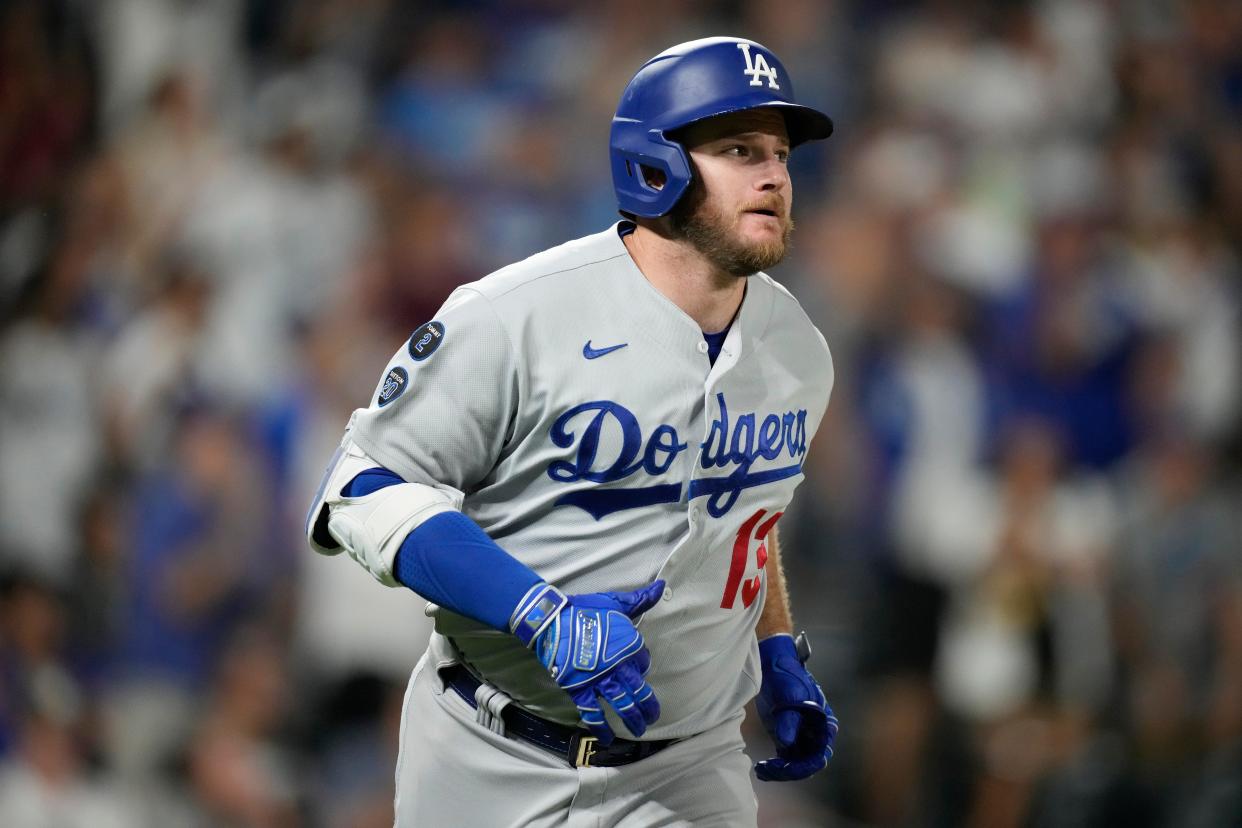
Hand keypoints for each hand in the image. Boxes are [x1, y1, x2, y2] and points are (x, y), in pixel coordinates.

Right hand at [511, 580, 664, 744]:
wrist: (552, 620)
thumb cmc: (584, 609)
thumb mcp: (615, 602)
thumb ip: (640, 600)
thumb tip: (661, 586)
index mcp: (629, 645)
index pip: (644, 661)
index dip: (642, 665)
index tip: (638, 669)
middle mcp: (618, 666)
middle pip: (639, 691)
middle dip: (648, 706)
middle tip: (653, 716)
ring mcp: (599, 680)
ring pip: (622, 705)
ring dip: (633, 719)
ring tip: (640, 730)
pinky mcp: (579, 690)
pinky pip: (593, 713)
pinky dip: (601, 727)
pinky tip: (608, 738)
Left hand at [753, 633, 837, 781]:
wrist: (771, 664)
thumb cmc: (786, 675)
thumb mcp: (790, 695)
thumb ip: (789, 720)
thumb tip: (786, 744)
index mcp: (823, 724)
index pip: (819, 754)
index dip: (803, 765)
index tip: (784, 767)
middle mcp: (815, 734)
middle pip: (807, 763)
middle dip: (789, 770)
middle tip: (768, 769)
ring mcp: (800, 736)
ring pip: (795, 763)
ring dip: (780, 771)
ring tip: (761, 770)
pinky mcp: (785, 736)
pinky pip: (784, 758)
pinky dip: (774, 765)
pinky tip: (761, 767)